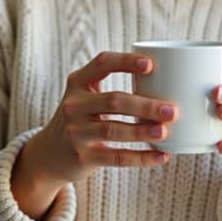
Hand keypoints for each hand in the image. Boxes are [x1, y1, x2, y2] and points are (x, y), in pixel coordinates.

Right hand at [11, 51, 177, 218]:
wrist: (49, 155)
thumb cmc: (81, 119)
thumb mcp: (85, 98)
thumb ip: (113, 91)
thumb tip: (167, 88)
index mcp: (78, 83)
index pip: (102, 64)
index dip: (125, 62)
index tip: (151, 65)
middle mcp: (73, 105)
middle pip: (113, 101)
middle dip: (145, 105)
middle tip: (171, 110)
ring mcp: (76, 132)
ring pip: (113, 130)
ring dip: (142, 131)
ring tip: (165, 131)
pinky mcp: (82, 158)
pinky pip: (116, 158)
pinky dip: (141, 157)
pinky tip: (161, 156)